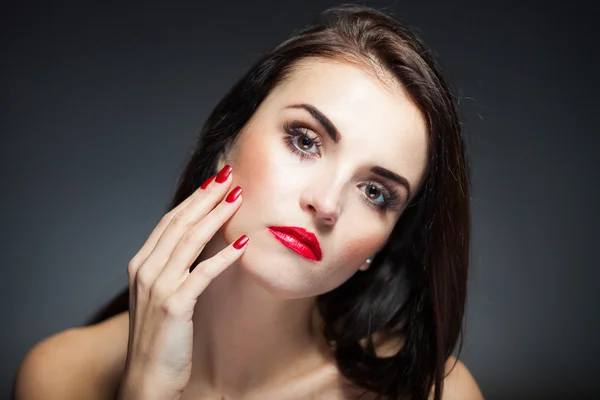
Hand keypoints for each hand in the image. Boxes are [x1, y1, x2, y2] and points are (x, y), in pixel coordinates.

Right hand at [118, 165, 246, 399]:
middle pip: (180, 223)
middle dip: (206, 197)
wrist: (146, 379)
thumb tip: (199, 245)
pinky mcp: (173, 306)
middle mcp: (145, 269)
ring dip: (216, 217)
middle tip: (229, 175)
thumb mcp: (161, 296)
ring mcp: (157, 287)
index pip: (170, 221)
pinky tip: (241, 244)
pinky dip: (223, 257)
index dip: (193, 199)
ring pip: (190, 241)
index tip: (215, 181)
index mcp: (141, 264)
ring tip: (238, 198)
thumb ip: (174, 269)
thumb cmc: (159, 338)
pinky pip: (202, 274)